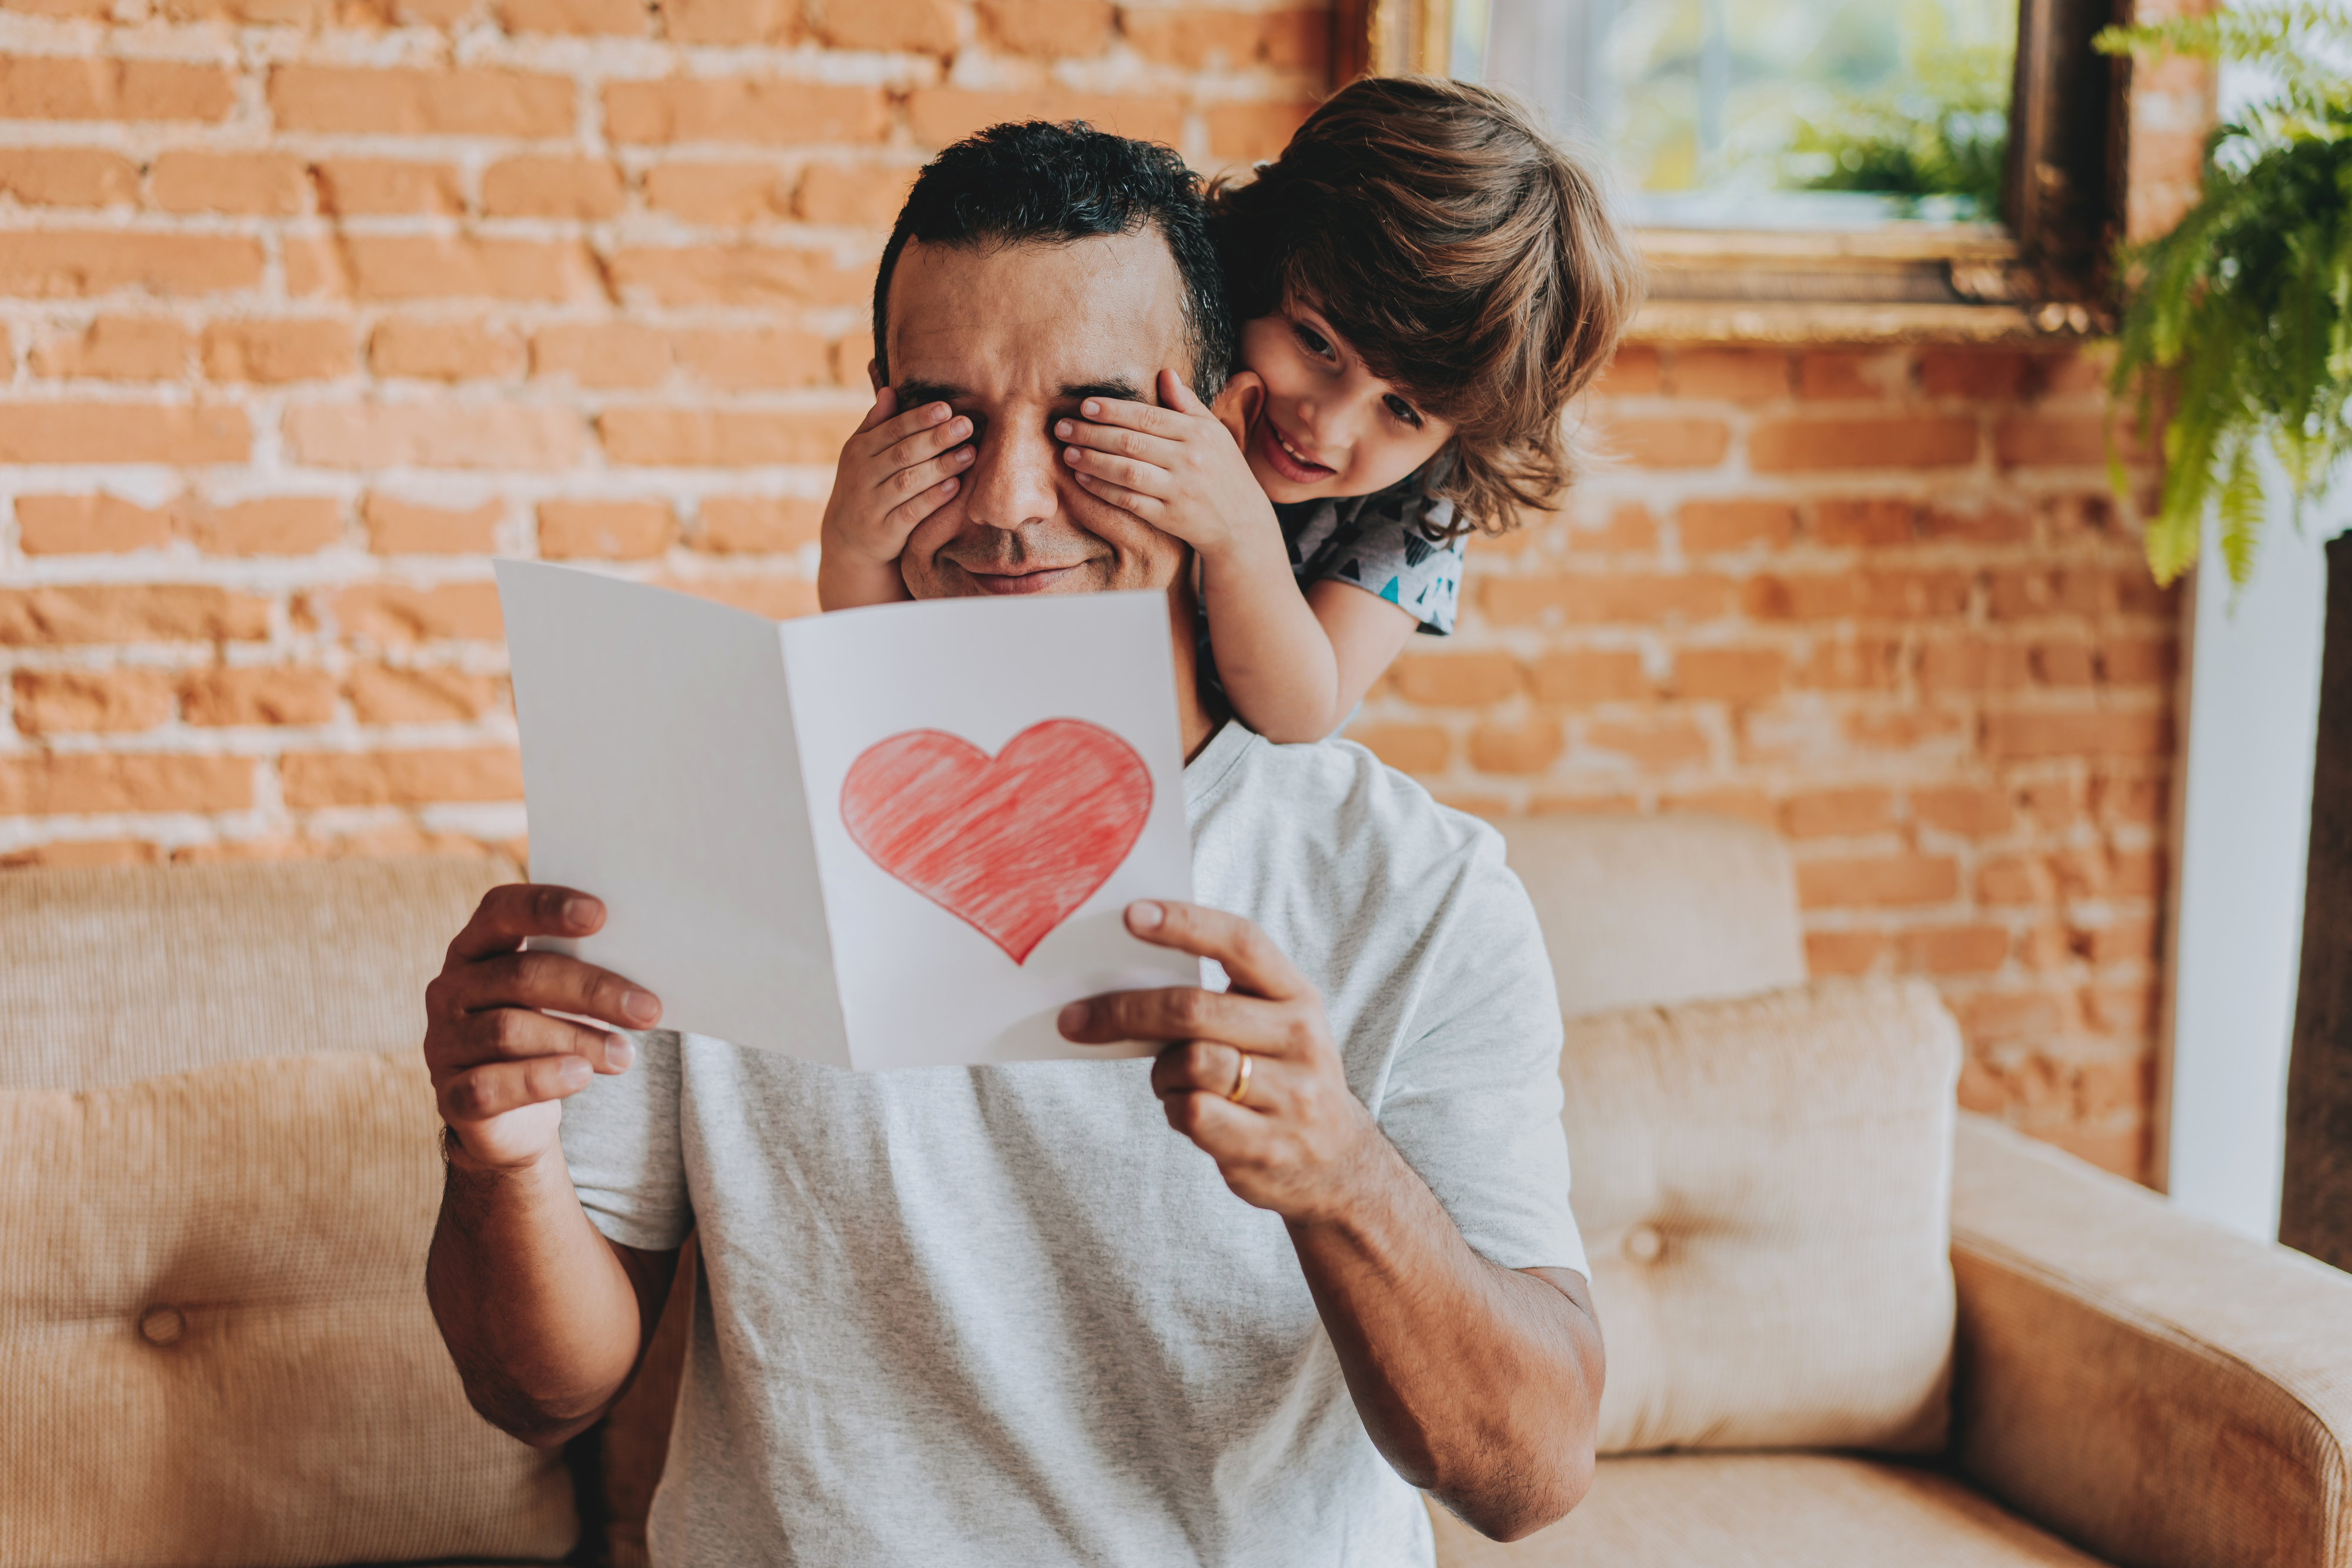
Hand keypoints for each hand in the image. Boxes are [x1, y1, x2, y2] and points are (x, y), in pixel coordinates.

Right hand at [423, 885, 661, 1172]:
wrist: (509, 1115)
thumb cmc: (544, 1035)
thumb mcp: (558, 998)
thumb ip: (583, 972)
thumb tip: (642, 976)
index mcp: (477, 948)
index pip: (501, 911)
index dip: (546, 906)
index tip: (599, 913)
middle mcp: (452, 988)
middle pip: (522, 975)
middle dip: (592, 990)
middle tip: (647, 1009)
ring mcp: (445, 1042)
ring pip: (510, 1030)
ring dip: (579, 1040)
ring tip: (624, 1054)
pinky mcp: (451, 1095)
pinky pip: (492, 1085)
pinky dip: (541, 1079)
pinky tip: (581, 1076)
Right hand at [817, 383, 973, 606]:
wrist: (848, 538)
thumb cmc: (865, 485)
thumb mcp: (862, 454)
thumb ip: (877, 424)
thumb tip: (889, 389)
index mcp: (858, 450)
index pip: (892, 429)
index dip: (920, 418)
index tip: (947, 408)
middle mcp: (861, 475)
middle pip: (903, 453)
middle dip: (936, 438)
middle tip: (966, 425)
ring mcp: (872, 504)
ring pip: (909, 481)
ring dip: (940, 466)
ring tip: (968, 453)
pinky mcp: (885, 531)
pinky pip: (911, 512)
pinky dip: (933, 498)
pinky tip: (955, 486)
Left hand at [1056, 369, 1278, 561]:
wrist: (1243, 524)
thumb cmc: (1224, 471)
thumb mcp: (1214, 433)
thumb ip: (1187, 404)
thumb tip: (1164, 373)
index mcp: (1198, 433)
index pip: (1147, 416)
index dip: (1113, 410)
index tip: (1085, 405)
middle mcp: (1189, 459)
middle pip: (1131, 441)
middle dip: (1092, 433)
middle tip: (1062, 427)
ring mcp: (1178, 490)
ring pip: (1126, 471)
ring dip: (1092, 460)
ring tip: (1068, 452)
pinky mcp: (1169, 517)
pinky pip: (1129, 500)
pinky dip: (1103, 489)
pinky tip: (1083, 478)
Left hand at [1056, 899, 1380, 1223]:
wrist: (1337, 1164)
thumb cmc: (1279, 1079)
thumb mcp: (1269, 1028)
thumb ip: (1217, 1002)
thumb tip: (1122, 981)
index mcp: (1296, 995)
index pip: (1240, 942)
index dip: (1185, 924)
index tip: (1129, 914)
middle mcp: (1300, 1038)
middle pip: (1193, 1009)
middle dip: (1123, 1011)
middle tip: (1073, 1018)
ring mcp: (1290, 1094)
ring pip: (1188, 1063)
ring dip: (1160, 1073)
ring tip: (1170, 1081)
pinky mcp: (1268, 1144)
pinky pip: (1192, 1113)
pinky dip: (1174, 1109)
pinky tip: (1188, 1112)